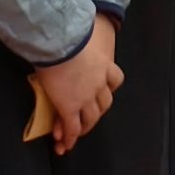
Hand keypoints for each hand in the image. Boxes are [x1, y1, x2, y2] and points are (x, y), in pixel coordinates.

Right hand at [35, 17, 122, 156]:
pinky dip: (70, 136)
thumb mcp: (81, 39)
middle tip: (90, 117)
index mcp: (104, 65)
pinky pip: (72, 127)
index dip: (109, 88)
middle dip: (98, 111)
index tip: (104, 92)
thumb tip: (77, 32)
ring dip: (85, 127)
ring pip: (91, 118)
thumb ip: (82, 44)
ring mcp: (86, 97)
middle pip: (105, 103)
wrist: (60, 42)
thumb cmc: (68, 34)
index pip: (115, 80)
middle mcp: (99, 84)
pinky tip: (65, 143)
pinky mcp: (70, 107)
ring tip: (78, 132)